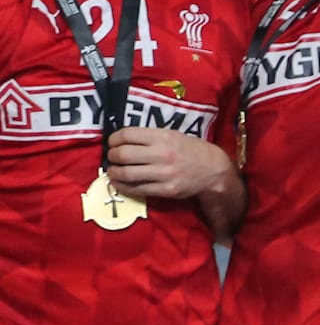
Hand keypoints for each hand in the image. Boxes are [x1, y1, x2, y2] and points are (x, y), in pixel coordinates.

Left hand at [107, 128, 235, 200]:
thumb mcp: (170, 134)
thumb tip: (121, 140)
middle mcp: (162, 154)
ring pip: (127, 174)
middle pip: (124, 154)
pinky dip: (124, 187)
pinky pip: (138, 189)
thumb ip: (148, 136)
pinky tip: (119, 184)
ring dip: (114, 173)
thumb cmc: (189, 149)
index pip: (127, 135)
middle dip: (112, 156)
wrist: (214, 170)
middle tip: (111, 157)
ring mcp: (164, 174)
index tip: (112, 142)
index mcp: (162, 137)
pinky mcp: (167, 190)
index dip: (114, 139)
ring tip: (112, 171)